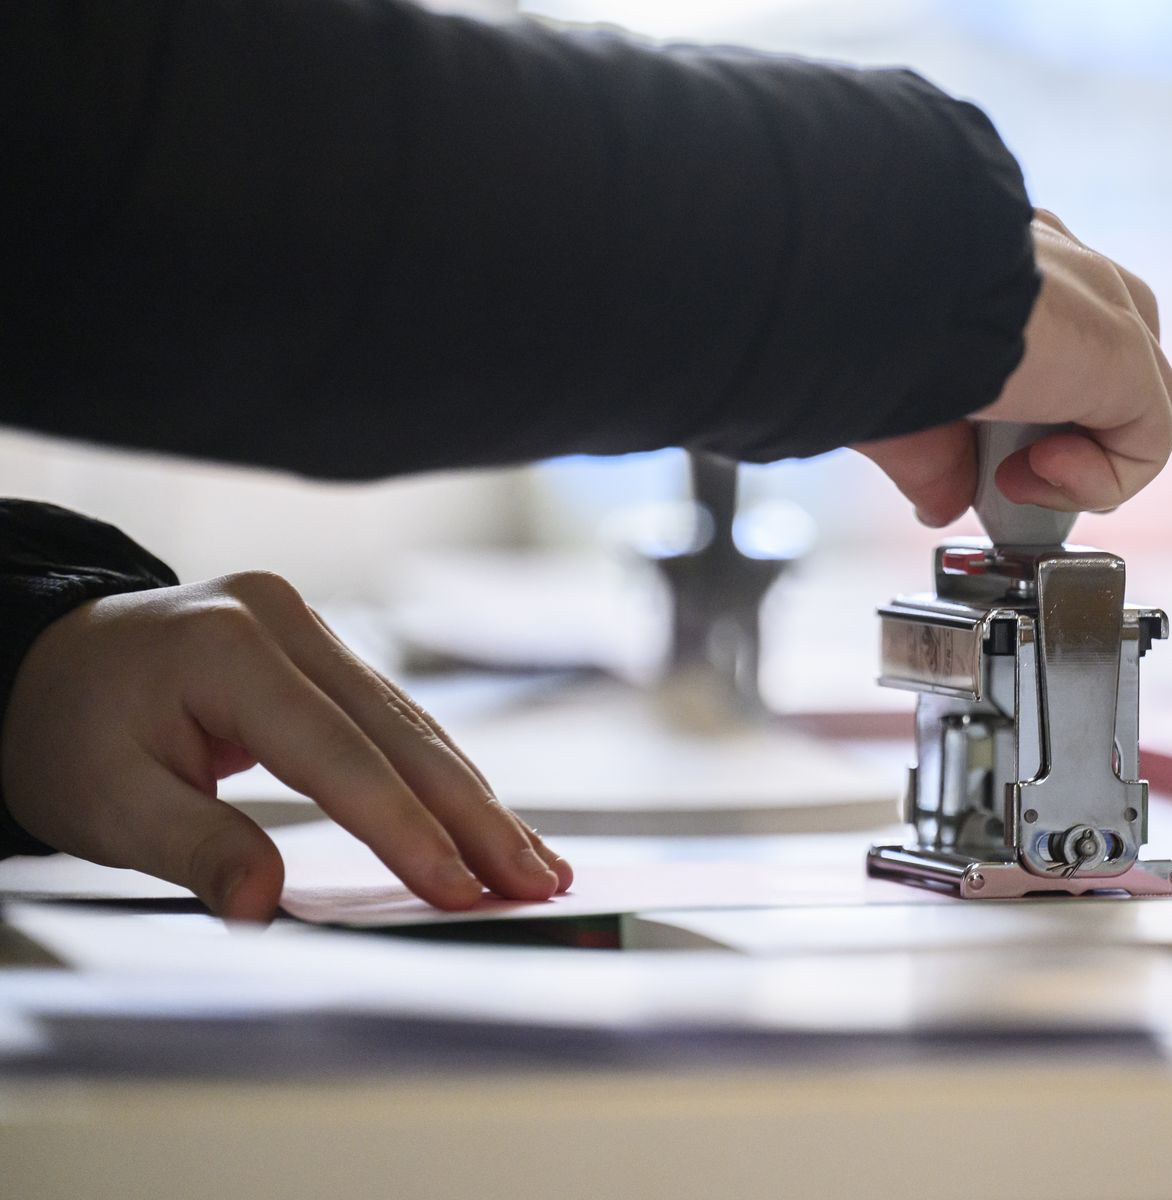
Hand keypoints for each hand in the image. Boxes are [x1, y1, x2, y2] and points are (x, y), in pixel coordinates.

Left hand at [0, 572, 572, 921]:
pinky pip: (395, 718)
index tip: (459, 889)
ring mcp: (309, 625)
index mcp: (226, 648)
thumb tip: (260, 905)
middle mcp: (282, 619)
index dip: (404, 829)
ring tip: (537, 863)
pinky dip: (443, 775)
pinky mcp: (324, 646)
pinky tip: (488, 819)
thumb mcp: (104, 805)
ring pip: (413, 724)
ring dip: (475, 800)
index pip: (339, 755)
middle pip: (400, 733)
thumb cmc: (68, 734)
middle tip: (539, 880)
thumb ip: (193, 848)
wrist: (44, 666)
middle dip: (474, 817)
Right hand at [858, 209, 1171, 523]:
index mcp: (1011, 265)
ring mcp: (1101, 302)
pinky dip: (1100, 480)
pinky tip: (1036, 475)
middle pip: (1112, 368)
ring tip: (1016, 477)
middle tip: (1001, 473)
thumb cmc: (857, 312)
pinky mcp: (1122, 348)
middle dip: (1065, 437)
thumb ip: (932, 455)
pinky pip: (1150, 439)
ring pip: (1137, 403)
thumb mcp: (900, 397)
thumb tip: (939, 502)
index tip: (969, 452)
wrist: (866, 270)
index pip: (1060, 339)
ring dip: (1082, 462)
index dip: (1028, 419)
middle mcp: (1064, 270)